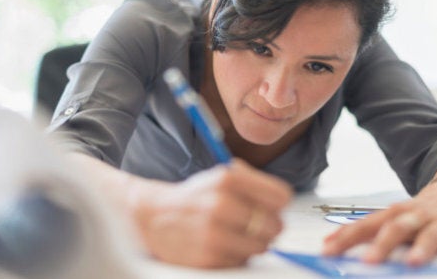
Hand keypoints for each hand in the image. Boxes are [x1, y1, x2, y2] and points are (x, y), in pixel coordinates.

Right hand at [132, 159, 292, 267]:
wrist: (152, 217)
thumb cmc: (194, 197)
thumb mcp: (220, 176)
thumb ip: (253, 182)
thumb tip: (283, 201)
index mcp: (227, 178)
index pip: (281, 196)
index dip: (278, 205)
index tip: (270, 208)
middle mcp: (221, 204)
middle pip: (276, 225)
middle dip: (268, 227)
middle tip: (254, 225)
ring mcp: (214, 233)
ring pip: (262, 246)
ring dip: (254, 244)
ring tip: (236, 235)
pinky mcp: (209, 257)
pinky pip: (243, 261)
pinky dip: (237, 256)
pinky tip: (221, 245)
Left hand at [322, 180, 436, 265]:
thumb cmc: (417, 211)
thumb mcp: (390, 217)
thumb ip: (364, 231)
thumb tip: (329, 244)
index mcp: (393, 213)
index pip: (366, 225)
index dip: (346, 237)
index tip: (329, 250)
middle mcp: (414, 215)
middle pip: (396, 228)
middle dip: (381, 245)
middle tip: (368, 262)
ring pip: (429, 234)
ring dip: (421, 248)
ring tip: (413, 263)